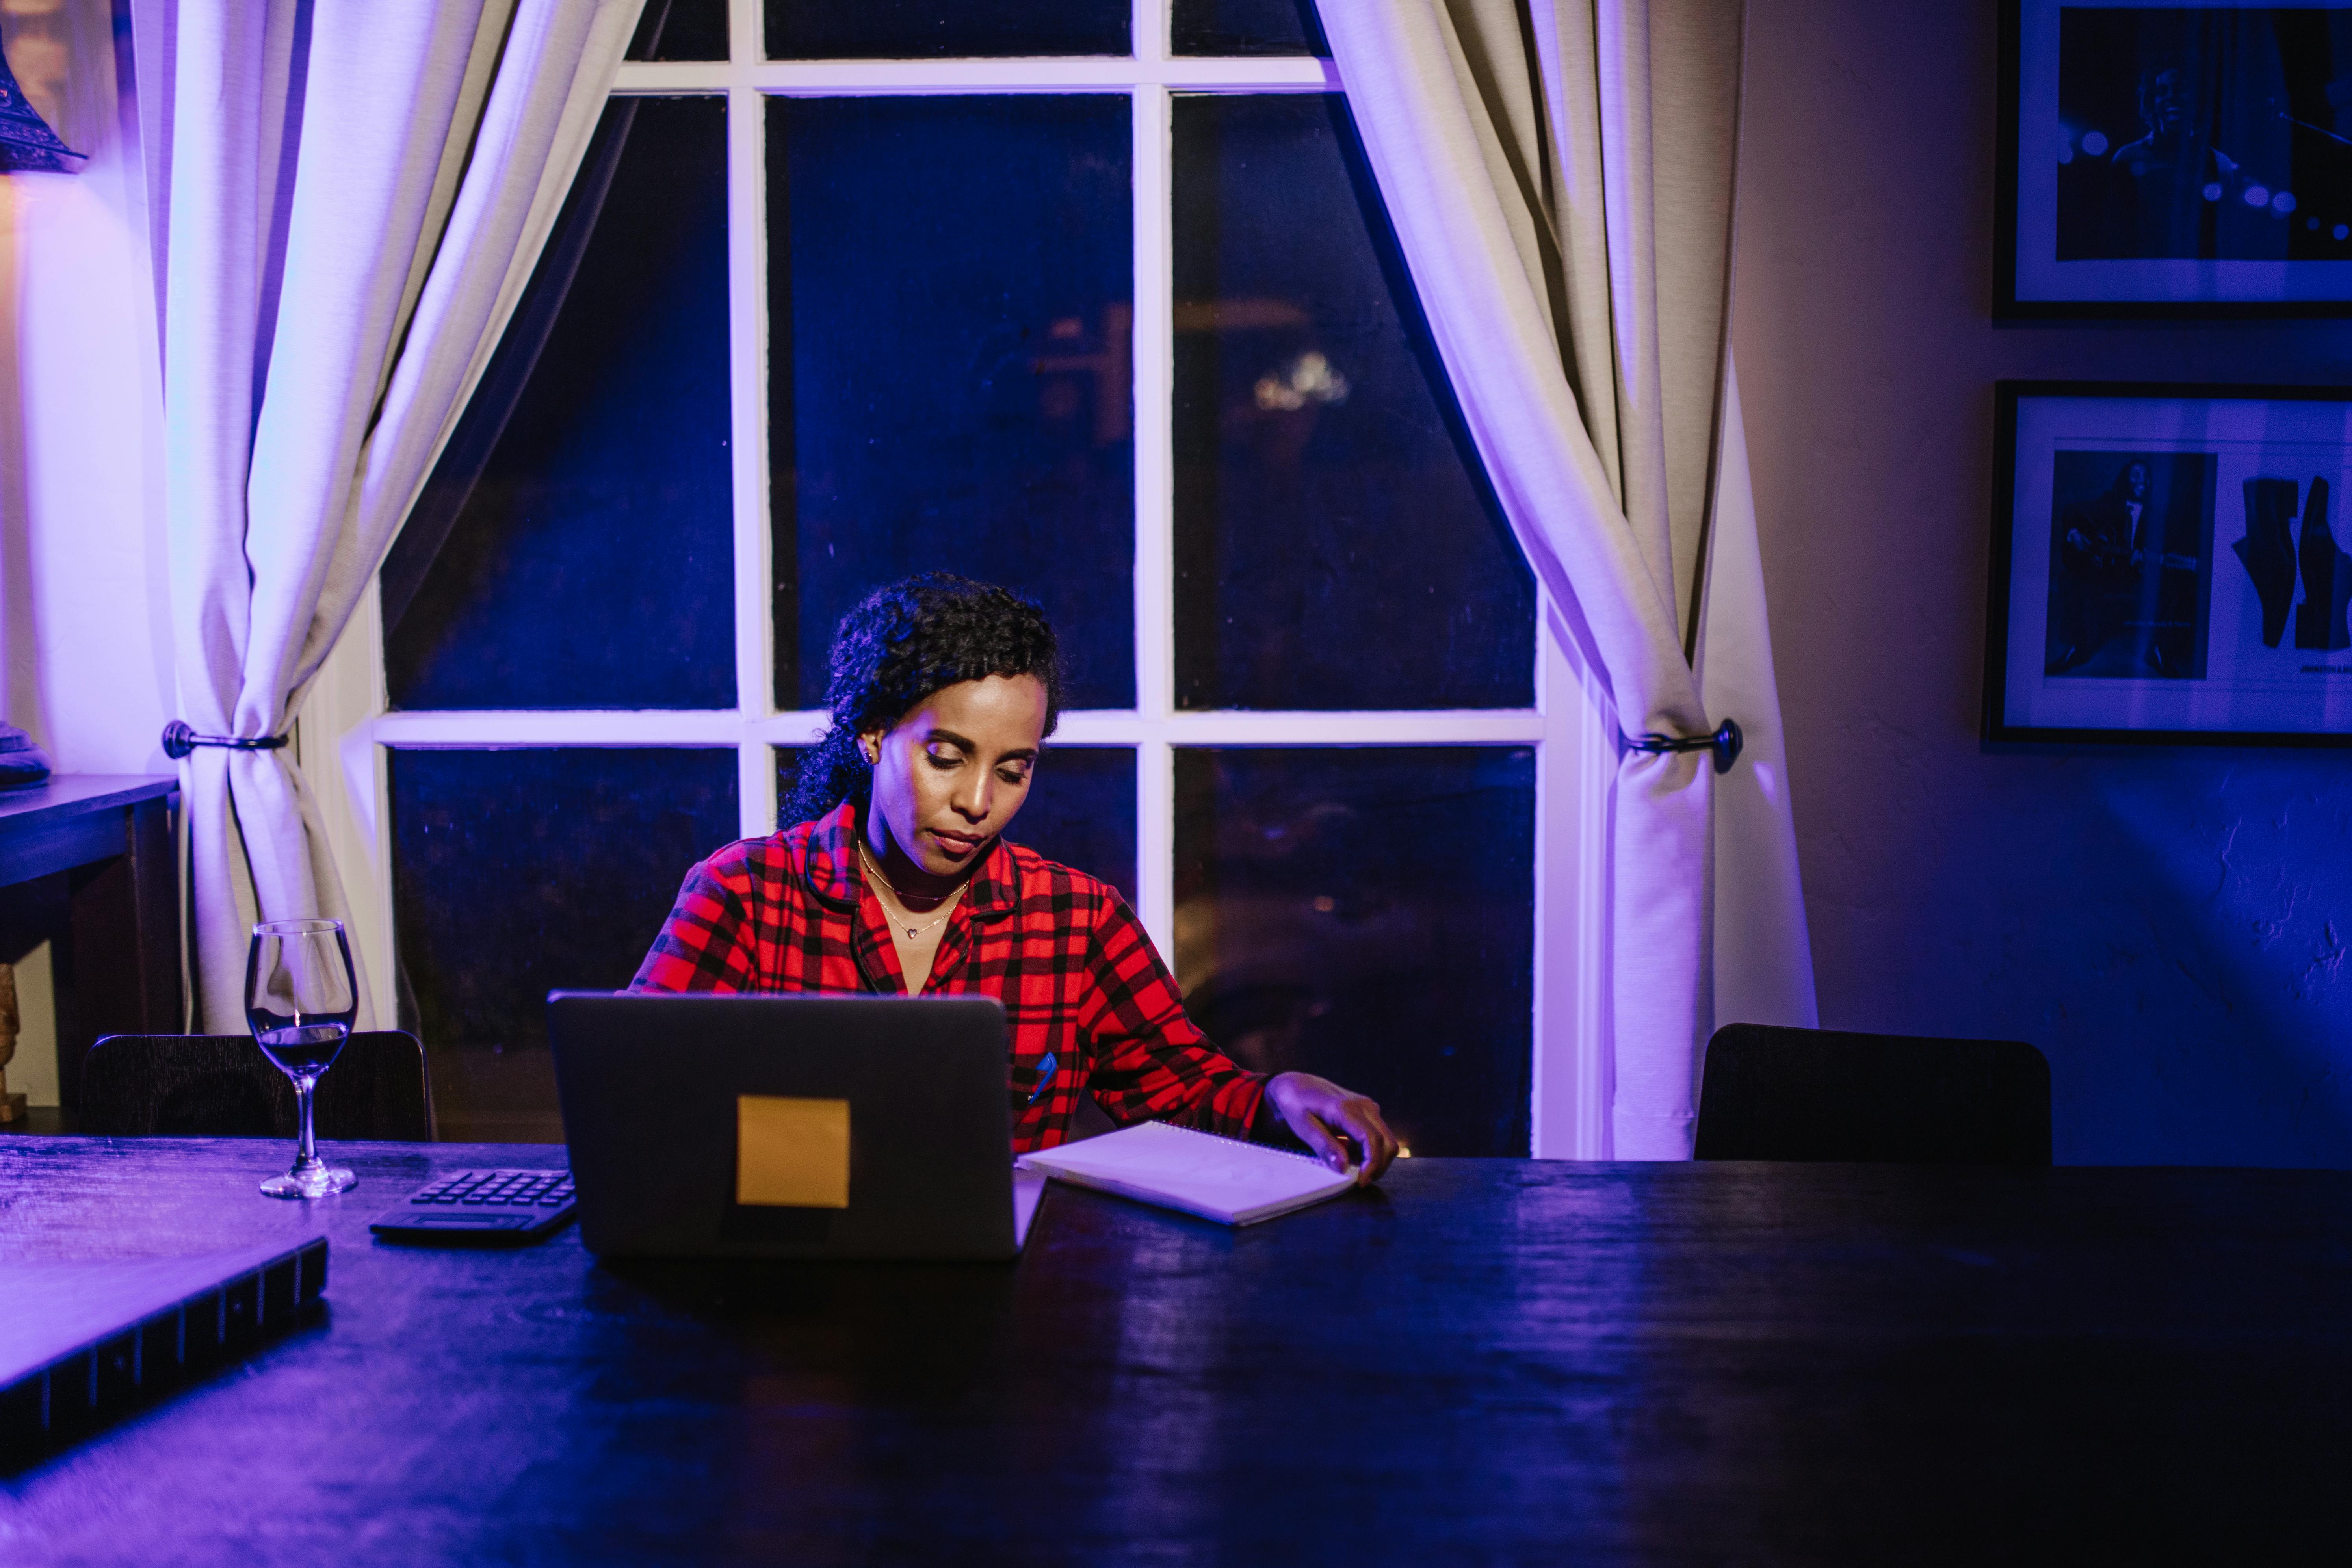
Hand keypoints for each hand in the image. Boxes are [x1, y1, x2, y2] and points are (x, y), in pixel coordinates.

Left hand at [1265, 1072, 1399, 1185]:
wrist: (1297, 1085)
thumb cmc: (1296, 1104)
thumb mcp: (1303, 1127)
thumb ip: (1324, 1146)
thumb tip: (1343, 1167)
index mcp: (1346, 1108)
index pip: (1373, 1139)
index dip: (1372, 1164)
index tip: (1361, 1181)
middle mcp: (1364, 1106)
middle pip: (1387, 1142)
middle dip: (1378, 1166)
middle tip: (1358, 1180)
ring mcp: (1368, 1107)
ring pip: (1386, 1141)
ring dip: (1375, 1159)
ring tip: (1351, 1167)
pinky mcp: (1368, 1112)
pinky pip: (1378, 1136)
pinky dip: (1370, 1151)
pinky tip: (1350, 1155)